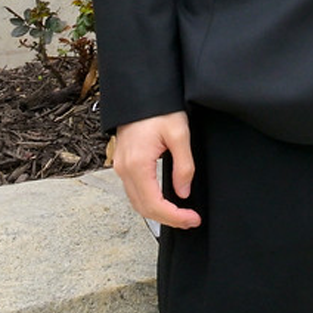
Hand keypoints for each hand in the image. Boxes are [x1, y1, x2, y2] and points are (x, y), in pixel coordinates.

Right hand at [110, 113, 201, 228]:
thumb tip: (183, 193)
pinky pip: (133, 190)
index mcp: (137, 164)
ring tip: (181, 214)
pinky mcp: (122, 162)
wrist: (141, 91)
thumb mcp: (179, 134)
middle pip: (143, 208)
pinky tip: (164, 201)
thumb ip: (183, 166)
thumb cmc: (159, 108)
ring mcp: (120, 166)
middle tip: (191, 220)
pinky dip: (149, 201)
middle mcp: (124, 169)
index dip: (174, 217)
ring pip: (137, 201)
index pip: (154, 204)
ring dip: (158, 213)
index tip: (192, 219)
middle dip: (168, 219)